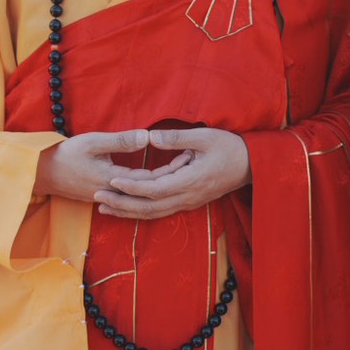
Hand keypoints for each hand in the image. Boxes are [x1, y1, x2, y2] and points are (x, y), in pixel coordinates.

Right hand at [34, 129, 180, 205]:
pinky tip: (157, 188)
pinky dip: (146, 192)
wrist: (41, 173)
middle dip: (171, 178)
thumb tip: (148, 137)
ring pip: (142, 197)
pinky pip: (131, 198)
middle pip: (149, 190)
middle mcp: (114, 194)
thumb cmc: (66, 154)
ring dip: (160, 186)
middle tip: (190, 164)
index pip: (150, 178)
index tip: (188, 156)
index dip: (170, 168)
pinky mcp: (103, 197)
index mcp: (114, 180)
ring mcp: (108, 198)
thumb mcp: (94, 142)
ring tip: (180, 174)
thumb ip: (121, 141)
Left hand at [95, 127, 250, 219]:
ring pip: (153, 213)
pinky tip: (127, 207)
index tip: (111, 179)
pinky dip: (141, 210)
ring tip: (104, 207)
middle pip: (149, 207)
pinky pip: (161, 210)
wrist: (252, 165)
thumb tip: (150, 137)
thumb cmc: (230, 147)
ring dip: (128, 211)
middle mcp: (187, 197)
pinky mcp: (189, 202)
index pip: (154, 188)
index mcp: (190, 181)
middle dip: (121, 203)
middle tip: (97, 197)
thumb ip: (177, 139)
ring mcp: (189, 202)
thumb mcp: (206, 137)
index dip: (131, 186)